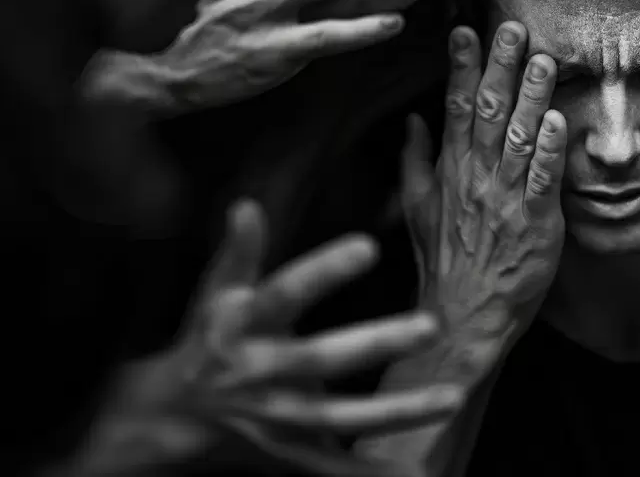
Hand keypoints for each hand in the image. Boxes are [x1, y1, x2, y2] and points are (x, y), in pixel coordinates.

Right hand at [78, 200, 463, 475]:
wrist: (171, 417)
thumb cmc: (207, 338)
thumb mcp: (214, 293)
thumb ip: (239, 253)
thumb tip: (247, 206)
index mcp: (242, 327)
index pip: (285, 293)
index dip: (323, 272)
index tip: (368, 246)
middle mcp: (260, 374)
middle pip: (323, 358)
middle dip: (378, 344)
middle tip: (432, 326)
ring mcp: (277, 418)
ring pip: (341, 417)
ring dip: (398, 411)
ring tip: (453, 397)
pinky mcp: (288, 451)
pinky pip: (333, 468)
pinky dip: (370, 474)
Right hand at [398, 22, 566, 373]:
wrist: (460, 319)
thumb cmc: (442, 263)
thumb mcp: (416, 209)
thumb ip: (415, 161)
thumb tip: (411, 120)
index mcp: (450, 170)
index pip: (456, 108)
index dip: (463, 67)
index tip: (467, 30)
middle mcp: (476, 178)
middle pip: (491, 112)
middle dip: (502, 67)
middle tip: (514, 28)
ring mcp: (505, 199)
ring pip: (521, 138)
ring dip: (533, 97)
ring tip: (544, 60)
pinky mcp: (535, 224)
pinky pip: (544, 181)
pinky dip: (551, 151)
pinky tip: (558, 121)